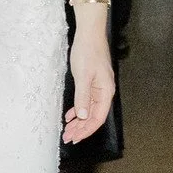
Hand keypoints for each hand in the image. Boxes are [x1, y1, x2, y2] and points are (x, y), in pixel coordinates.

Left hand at [63, 30, 114, 144]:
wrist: (89, 34)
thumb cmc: (87, 52)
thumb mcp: (83, 76)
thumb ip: (83, 97)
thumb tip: (83, 116)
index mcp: (105, 92)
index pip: (97, 118)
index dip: (86, 130)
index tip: (75, 138)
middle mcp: (104, 92)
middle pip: (93, 116)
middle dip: (80, 129)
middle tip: (67, 137)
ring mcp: (99, 87)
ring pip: (89, 110)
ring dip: (78, 121)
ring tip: (67, 130)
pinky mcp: (92, 82)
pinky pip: (86, 101)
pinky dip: (78, 109)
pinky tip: (70, 115)